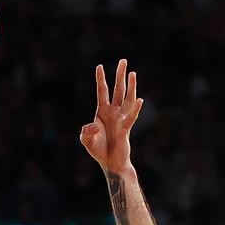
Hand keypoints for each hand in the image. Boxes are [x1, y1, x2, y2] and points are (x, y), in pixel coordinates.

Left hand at [80, 59, 142, 174]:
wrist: (110, 163)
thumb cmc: (99, 151)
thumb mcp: (86, 140)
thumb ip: (86, 132)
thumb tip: (95, 126)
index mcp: (102, 112)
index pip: (102, 91)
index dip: (101, 79)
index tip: (99, 66)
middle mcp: (113, 113)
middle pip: (117, 90)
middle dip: (119, 75)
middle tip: (123, 60)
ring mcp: (120, 119)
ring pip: (126, 99)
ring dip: (130, 86)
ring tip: (132, 73)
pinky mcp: (125, 129)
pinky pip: (131, 117)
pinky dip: (134, 109)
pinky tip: (139, 100)